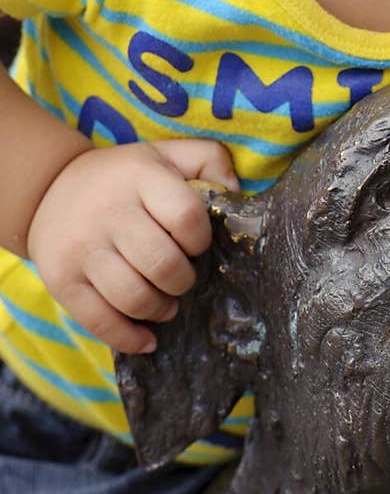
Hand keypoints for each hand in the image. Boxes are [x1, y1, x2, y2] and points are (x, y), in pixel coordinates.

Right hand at [26, 138, 238, 353]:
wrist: (49, 188)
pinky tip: (147, 338)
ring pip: (134, 298)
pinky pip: (100, 322)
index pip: (186, 217)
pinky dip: (129, 338)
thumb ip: (209, 160)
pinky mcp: (61, 280)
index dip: (200, 239)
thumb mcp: (165, 154)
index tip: (195, 243)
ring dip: (161, 309)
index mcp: (140, 179)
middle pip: (163, 264)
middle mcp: (108, 213)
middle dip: (183, 280)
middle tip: (182, 278)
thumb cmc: (124, 178)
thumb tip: (236, 190)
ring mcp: (82, 249)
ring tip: (166, 304)